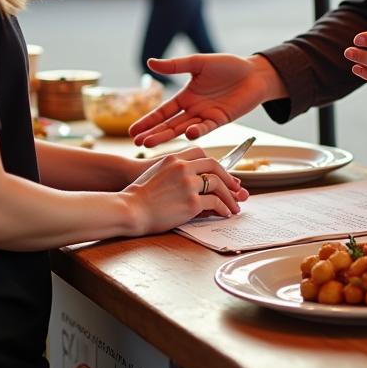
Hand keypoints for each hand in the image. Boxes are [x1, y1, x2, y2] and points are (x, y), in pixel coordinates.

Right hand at [122, 147, 248, 233]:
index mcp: (174, 158)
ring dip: (230, 196)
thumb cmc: (138, 195)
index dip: (215, 164)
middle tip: (237, 189)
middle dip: (229, 178)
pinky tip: (225, 213)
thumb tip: (193, 183)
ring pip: (218, 184)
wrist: (130, 208)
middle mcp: (183, 167)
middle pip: (214, 166)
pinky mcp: (192, 202)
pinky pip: (215, 203)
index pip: (202, 154)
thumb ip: (174, 172)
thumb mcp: (156, 173)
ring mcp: (188, 184)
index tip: (222, 173)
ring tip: (234, 206)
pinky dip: (224, 208)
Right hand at [128, 54, 280, 146]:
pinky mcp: (221, 119)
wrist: (255, 72)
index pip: (163, 111)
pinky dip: (196, 130)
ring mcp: (206, 116)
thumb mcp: (199, 63)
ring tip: (150, 143)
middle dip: (153, 133)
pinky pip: (206, 127)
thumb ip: (176, 65)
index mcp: (186, 96)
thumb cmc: (228, 65)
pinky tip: (187, 132)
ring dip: (168, 136)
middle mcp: (194, 109)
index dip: (148, 121)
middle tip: (136, 143)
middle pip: (169, 124)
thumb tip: (150, 62)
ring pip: (182, 129)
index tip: (133, 131)